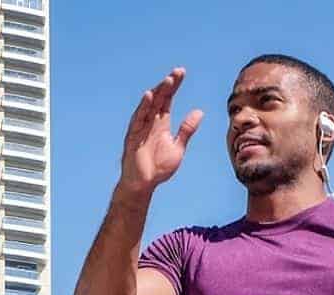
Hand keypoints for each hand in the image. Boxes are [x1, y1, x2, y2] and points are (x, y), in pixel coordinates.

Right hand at [119, 67, 203, 195]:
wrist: (144, 184)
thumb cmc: (159, 167)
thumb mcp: (178, 147)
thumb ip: (187, 129)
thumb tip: (200, 111)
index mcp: (162, 123)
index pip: (168, 99)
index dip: (174, 86)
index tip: (181, 73)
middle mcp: (151, 121)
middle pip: (160, 98)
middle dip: (168, 85)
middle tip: (178, 72)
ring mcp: (141, 127)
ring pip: (150, 105)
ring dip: (158, 92)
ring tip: (168, 81)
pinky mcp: (133, 135)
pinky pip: (138, 118)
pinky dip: (144, 107)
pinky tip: (149, 95)